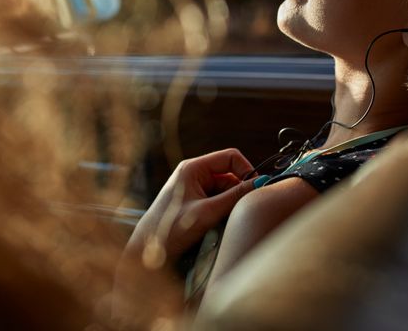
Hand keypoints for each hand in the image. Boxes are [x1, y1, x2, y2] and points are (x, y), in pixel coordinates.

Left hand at [125, 148, 255, 266]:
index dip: (247, 170)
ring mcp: (194, 187)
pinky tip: (220, 224)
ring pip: (225, 189)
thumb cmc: (170, 229)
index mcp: (193, 167)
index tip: (257, 188)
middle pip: (230, 174)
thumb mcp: (208, 212)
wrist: (146, 251)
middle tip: (244, 209)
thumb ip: (235, 197)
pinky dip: (224, 210)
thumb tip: (261, 184)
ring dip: (231, 203)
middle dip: (239, 191)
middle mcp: (194, 173)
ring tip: (227, 220)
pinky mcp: (195, 201)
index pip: (230, 157)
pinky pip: (218, 200)